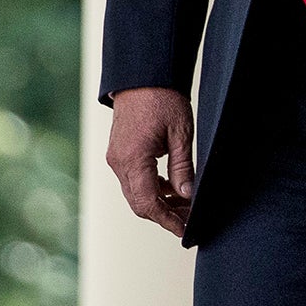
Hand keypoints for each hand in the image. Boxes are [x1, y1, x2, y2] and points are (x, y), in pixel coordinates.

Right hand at [106, 86, 195, 237]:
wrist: (142, 75)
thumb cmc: (162, 98)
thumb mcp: (180, 133)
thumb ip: (183, 168)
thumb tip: (188, 197)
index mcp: (133, 158)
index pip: (148, 204)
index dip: (168, 221)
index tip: (185, 230)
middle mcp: (119, 162)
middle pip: (139, 204)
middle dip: (164, 216)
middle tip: (189, 219)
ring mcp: (116, 158)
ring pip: (135, 194)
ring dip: (158, 203)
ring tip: (185, 204)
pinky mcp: (118, 153)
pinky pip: (132, 181)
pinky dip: (151, 189)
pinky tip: (171, 188)